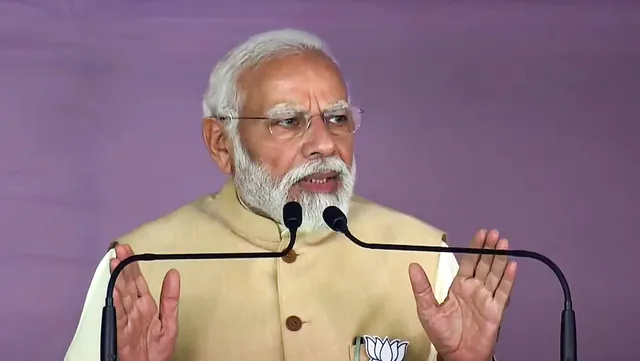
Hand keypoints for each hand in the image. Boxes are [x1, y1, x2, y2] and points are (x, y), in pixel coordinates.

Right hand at [110, 244, 180, 360]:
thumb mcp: (169, 323)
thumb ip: (170, 299)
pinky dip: (115, 304)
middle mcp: (134, 312)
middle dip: (123, 267)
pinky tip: (113, 291)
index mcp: (146, 307)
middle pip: (126, 285)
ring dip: (116, 280)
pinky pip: (116, 316)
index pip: (137, 282)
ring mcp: (125, 321)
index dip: (133, 266)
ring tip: (115, 264)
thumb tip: (174, 275)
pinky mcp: (119, 334)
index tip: (129, 251)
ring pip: (120, 296)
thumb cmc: (158, 353)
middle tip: (120, 249)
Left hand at [409, 229, 516, 360]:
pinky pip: (503, 292)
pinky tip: (512, 266)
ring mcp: (486, 299)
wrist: (456, 355)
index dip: (475, 248)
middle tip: (494, 234)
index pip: (469, 262)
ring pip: (495, 275)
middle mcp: (474, 289)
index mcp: (459, 286)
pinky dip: (508, 279)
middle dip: (490, 249)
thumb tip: (412, 267)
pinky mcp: (495, 311)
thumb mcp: (426, 309)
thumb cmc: (442, 334)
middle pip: (484, 265)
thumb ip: (421, 288)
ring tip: (504, 244)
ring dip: (500, 259)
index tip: (480, 234)